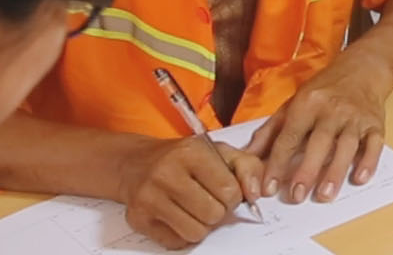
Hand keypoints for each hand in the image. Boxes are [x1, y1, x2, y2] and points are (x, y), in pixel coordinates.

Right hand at [116, 136, 265, 248]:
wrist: (136, 163)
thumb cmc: (183, 159)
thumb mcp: (219, 151)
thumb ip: (248, 167)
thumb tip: (256, 194)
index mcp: (191, 152)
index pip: (229, 191)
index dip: (233, 195)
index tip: (226, 190)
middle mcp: (166, 173)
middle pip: (213, 214)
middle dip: (218, 211)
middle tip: (209, 200)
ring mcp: (150, 197)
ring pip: (195, 232)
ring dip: (201, 225)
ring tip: (194, 209)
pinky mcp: (139, 218)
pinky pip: (175, 242)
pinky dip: (182, 233)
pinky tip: (177, 216)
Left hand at [243, 62, 389, 204]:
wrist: (362, 69)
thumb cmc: (323, 90)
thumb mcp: (293, 103)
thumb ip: (271, 131)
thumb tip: (247, 155)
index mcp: (307, 103)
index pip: (290, 136)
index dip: (278, 163)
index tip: (269, 188)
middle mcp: (332, 109)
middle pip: (319, 141)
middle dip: (307, 170)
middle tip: (296, 196)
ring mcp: (356, 117)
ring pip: (347, 145)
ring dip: (336, 171)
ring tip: (325, 195)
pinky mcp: (375, 124)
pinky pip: (374, 144)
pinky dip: (368, 162)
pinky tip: (359, 178)